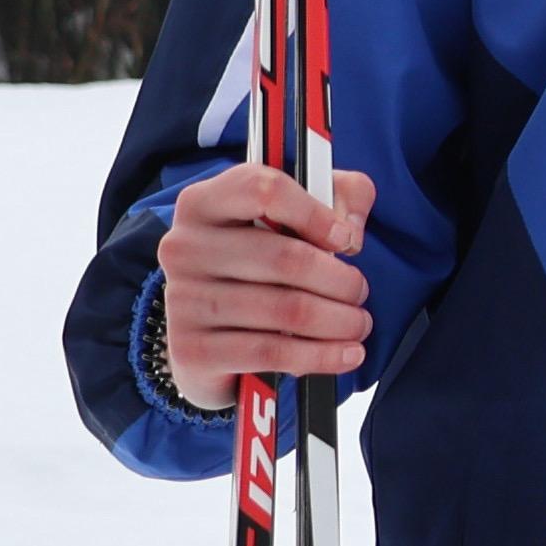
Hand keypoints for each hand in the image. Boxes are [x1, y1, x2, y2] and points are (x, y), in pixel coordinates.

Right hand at [156, 164, 375, 412]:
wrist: (211, 327)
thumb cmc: (264, 257)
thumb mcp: (303, 211)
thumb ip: (342, 194)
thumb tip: (350, 228)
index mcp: (205, 202)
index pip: (264, 190)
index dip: (316, 213)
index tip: (346, 239)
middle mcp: (185, 248)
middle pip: (288, 258)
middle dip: (343, 281)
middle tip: (361, 292)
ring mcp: (184, 301)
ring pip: (288, 309)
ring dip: (340, 321)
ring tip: (358, 324)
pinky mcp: (192, 350)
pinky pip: (272, 352)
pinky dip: (321, 355)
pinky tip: (347, 355)